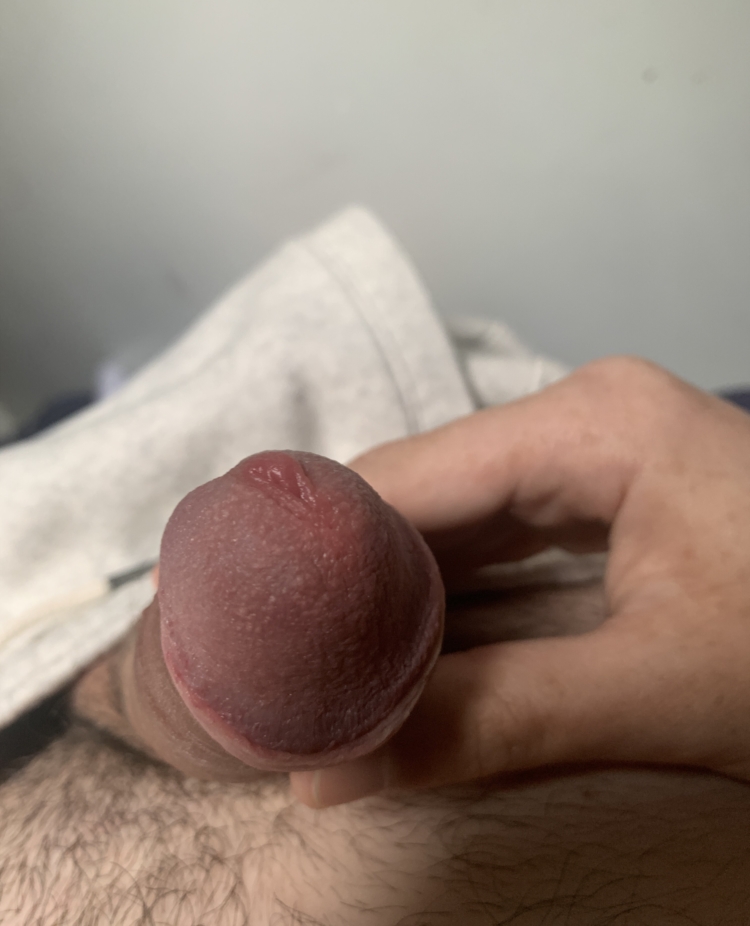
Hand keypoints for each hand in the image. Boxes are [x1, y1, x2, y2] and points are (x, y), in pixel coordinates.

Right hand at [291, 357, 749, 806]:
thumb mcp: (665, 690)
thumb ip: (496, 724)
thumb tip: (335, 774)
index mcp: (590, 425)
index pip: (407, 478)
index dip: (321, 561)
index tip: (255, 640)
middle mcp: (579, 419)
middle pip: (421, 494)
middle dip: (350, 588)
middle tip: (282, 674)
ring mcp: (594, 455)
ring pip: (454, 520)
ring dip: (394, 600)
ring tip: (325, 673)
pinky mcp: (607, 496)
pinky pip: (499, 541)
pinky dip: (449, 601)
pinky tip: (407, 655)